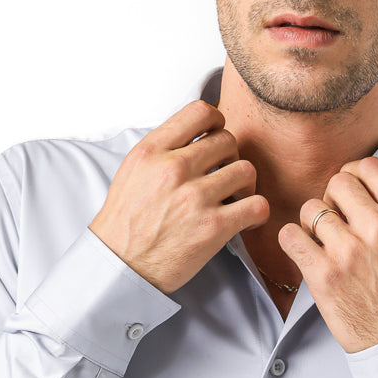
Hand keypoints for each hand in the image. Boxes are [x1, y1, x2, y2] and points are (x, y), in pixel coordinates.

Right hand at [89, 100, 267, 293]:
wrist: (120, 265)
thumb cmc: (126, 221)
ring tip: (234, 199)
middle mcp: (174, 168)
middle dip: (230, 158)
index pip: (200, 111)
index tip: (216, 137)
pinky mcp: (213, 227)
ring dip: (245, 185)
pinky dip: (257, 212)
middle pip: (228, 141)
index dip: (216, 121)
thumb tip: (195, 134)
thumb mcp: (133, 170)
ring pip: (246, 170)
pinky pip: (257, 205)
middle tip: (223, 177)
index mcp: (153, 150)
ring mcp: (195, 197)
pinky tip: (245, 220)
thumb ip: (163, 148)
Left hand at [277, 157, 377, 352]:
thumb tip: (358, 188)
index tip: (349, 193)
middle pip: (337, 183)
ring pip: (310, 209)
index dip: (353, 174)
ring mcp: (349, 250)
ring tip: (322, 245)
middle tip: (336, 224)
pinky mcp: (324, 274)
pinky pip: (289, 235)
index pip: (370, 166)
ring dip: (311, 224)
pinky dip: (292, 241)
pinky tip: (304, 253)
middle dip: (331, 200)